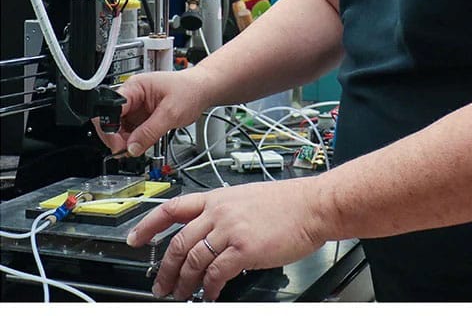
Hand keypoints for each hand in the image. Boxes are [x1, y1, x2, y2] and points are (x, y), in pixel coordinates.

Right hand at [93, 68, 216, 156]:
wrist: (203, 90)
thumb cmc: (191, 90)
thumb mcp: (172, 113)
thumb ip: (150, 132)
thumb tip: (132, 148)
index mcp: (135, 87)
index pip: (110, 109)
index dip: (110, 128)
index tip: (118, 144)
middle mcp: (132, 97)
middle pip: (111, 121)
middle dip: (116, 138)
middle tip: (126, 150)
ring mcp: (135, 108)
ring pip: (118, 129)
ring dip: (125, 141)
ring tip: (136, 148)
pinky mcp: (141, 117)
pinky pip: (130, 132)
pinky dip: (133, 141)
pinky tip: (141, 144)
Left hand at [127, 177, 326, 299]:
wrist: (315, 205)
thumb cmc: (291, 202)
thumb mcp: (249, 198)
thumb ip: (226, 214)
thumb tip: (211, 236)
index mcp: (219, 198)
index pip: (172, 209)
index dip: (148, 225)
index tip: (135, 239)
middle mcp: (219, 212)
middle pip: (178, 243)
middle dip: (165, 269)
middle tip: (161, 285)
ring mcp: (230, 230)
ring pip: (193, 260)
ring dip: (185, 282)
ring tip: (184, 294)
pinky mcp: (243, 249)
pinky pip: (216, 273)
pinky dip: (210, 287)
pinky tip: (212, 293)